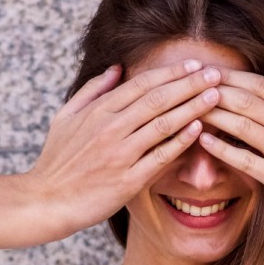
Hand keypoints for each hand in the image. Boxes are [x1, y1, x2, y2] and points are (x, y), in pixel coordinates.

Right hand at [29, 59, 221, 234]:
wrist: (47, 200)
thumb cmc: (57, 160)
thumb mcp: (65, 117)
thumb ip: (92, 90)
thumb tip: (117, 68)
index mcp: (98, 111)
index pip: (141, 84)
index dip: (170, 72)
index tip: (193, 64)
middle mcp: (110, 128)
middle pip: (158, 99)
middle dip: (190, 83)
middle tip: (215, 73)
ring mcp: (120, 154)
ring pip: (163, 124)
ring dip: (192, 106)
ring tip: (216, 95)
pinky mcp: (128, 180)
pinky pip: (160, 157)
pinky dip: (180, 141)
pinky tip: (199, 129)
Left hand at [198, 49, 263, 225]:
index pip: (258, 84)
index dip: (229, 76)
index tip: (205, 70)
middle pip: (244, 100)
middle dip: (211, 90)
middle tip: (185, 84)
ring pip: (241, 126)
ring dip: (212, 115)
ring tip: (187, 108)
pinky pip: (246, 161)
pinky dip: (222, 150)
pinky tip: (202, 141)